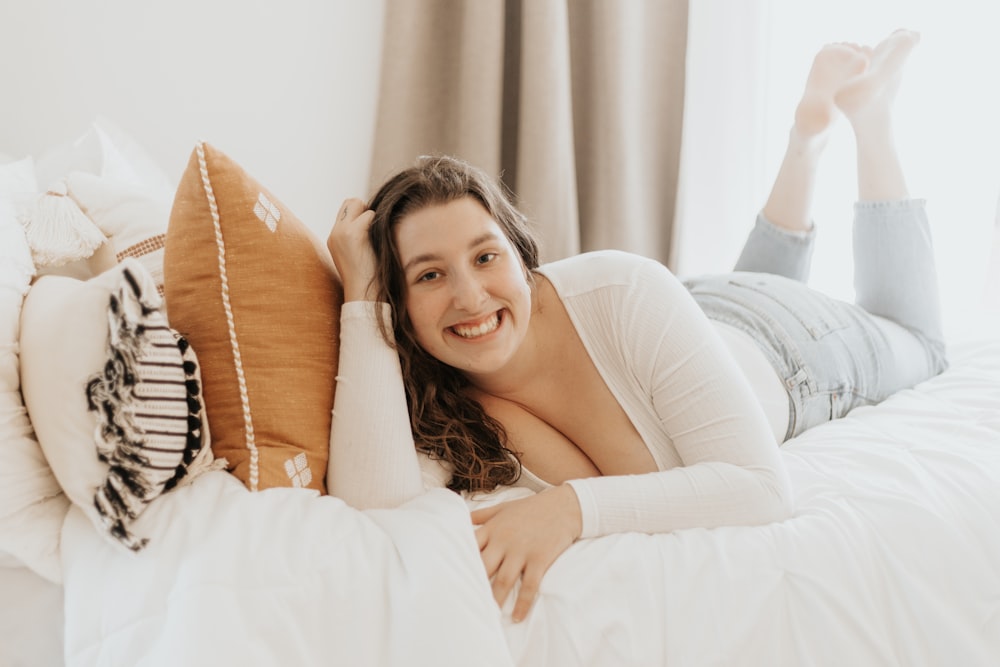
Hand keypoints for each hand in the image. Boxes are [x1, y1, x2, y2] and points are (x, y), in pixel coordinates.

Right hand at [327, 198, 377, 300]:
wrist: (363, 294)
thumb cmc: (367, 279)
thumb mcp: (357, 255)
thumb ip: (358, 237)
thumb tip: (372, 220)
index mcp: (334, 238)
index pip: (345, 209)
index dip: (360, 213)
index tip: (371, 228)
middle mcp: (334, 233)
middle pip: (351, 201)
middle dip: (365, 209)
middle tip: (375, 229)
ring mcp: (342, 232)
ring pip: (359, 204)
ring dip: (371, 217)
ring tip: (375, 237)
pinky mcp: (353, 234)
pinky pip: (370, 215)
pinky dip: (377, 224)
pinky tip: (377, 241)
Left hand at [471, 484, 581, 622]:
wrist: (564, 506)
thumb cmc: (531, 507)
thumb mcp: (504, 507)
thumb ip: (482, 515)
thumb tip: (462, 518)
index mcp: (493, 528)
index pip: (469, 546)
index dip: (459, 562)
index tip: (450, 578)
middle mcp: (504, 540)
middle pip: (483, 567)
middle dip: (474, 586)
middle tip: (465, 604)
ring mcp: (522, 550)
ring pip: (503, 580)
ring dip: (495, 600)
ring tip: (488, 616)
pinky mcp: (540, 559)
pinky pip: (529, 586)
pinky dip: (523, 604)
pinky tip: (517, 617)